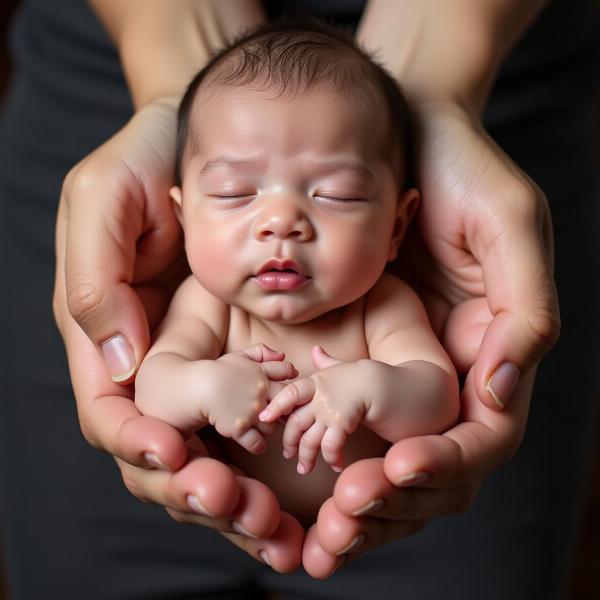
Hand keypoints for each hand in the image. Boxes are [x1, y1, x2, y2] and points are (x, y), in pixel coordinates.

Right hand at [52, 100, 303, 570]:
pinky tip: (307, 494)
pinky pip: (260, 423)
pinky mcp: (249, 358)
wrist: (206, 138)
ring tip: (280, 527)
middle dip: (197, 489)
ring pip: (214, 453)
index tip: (177, 459)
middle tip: (243, 513)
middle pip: (165, 452)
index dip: (140, 445)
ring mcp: (204, 365)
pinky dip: (277, 464)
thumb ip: (97, 280)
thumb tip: (116, 368)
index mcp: (110, 336)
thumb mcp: (104, 199)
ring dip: (241, 496)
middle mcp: (155, 364)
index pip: (114, 413)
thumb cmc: (147, 157)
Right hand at [207, 344, 297, 453]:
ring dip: (269, 427)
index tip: (283, 388)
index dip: (288, 379)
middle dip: (284, 408)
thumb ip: (262, 352)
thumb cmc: (219, 372)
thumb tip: (283, 356)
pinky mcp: (238, 429)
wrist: (197, 388)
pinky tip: (255, 441)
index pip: (286, 372)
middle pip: (284, 403)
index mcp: (261, 373)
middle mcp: (259, 393)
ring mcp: (250, 412)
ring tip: (261, 424)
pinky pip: (257, 443)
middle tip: (278, 413)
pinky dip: (258, 445)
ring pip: (272, 426)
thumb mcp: (240, 356)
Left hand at [260, 346, 367, 473]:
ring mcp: (330, 409)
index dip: (275, 405)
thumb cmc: (367, 377)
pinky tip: (337, 465)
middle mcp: (320, 395)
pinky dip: (332, 458)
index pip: (289, 393)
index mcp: (317, 381)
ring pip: (310, 439)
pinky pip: (330, 445)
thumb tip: (315, 350)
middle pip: (295, 422)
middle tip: (289, 455)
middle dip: (290, 442)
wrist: (391, 385)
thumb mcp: (343, 367)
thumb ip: (326, 362)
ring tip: (306, 468)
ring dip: (307, 457)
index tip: (264, 417)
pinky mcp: (343, 422)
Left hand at [301, 102, 558, 577]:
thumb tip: (499, 392)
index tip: (396, 473)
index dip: (446, 464)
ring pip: (382, 456)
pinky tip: (285, 474)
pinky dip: (316, 453)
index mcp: (490, 351)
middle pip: (431, 465)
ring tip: (315, 534)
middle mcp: (445, 370)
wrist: (403, 132)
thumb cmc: (462, 168)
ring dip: (354, 502)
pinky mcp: (349, 348)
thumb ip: (522, 307)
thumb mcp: (508, 222)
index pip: (480, 437)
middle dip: (393, 500)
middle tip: (345, 521)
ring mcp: (396, 363)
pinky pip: (334, 416)